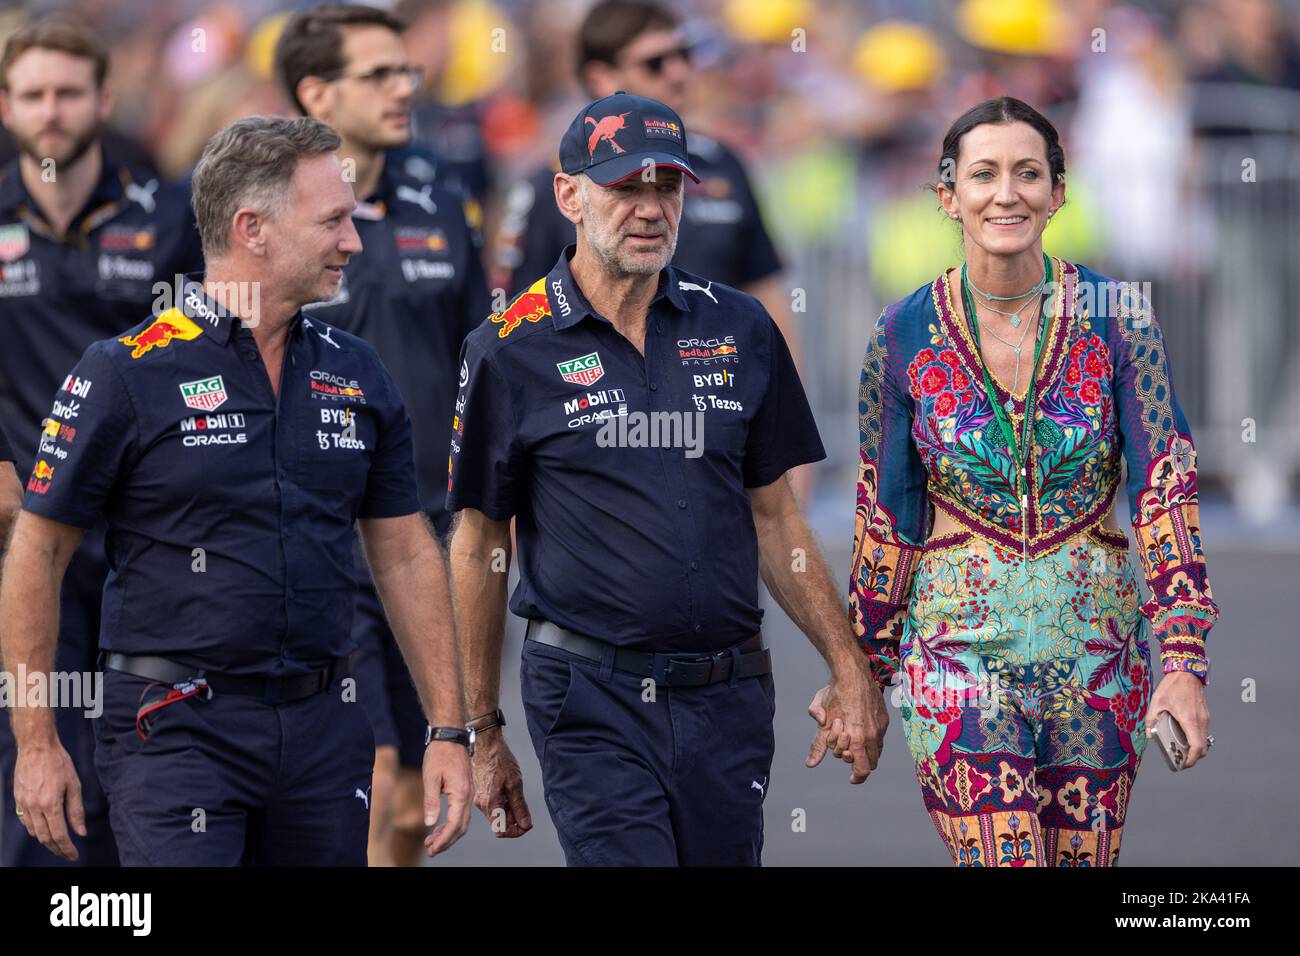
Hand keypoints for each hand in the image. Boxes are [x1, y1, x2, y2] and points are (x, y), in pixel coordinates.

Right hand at [13, 740, 84, 860]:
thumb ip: (76, 810)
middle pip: (45, 837)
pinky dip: (34, 829)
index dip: (67, 848)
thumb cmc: (58, 762)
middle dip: (56, 849)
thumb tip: (81, 831)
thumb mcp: (74, 784)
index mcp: (50, 804)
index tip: (74, 855)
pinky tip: (43, 828)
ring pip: (33, 832)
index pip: (59, 835)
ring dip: (45, 840)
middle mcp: (34, 807)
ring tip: (58, 843)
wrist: (36, 747)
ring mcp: (24, 804)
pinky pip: (25, 821)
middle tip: (66, 853)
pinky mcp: (18, 799)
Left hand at [421, 739, 471, 856]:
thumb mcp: (430, 777)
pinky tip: (438, 826)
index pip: (455, 825)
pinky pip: (461, 813)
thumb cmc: (439, 754)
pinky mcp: (465, 790)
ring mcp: (469, 793)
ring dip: (448, 834)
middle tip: (431, 850)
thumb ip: (431, 801)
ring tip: (431, 841)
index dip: (444, 840)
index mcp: (461, 794)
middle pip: (461, 827)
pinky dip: (451, 824)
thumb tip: (430, 824)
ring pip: (462, 821)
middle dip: (447, 841)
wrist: (451, 736)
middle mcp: (469, 796)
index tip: (432, 850)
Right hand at [470, 731, 531, 837]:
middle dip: (515, 820)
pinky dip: (504, 803)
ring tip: (518, 796)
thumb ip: (520, 806)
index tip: (526, 824)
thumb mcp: (515, 783)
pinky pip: (494, 804)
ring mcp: (481, 798)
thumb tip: (525, 824)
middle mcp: (482, 804)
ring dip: (510, 811)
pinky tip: (511, 791)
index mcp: (489, 804)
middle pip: (500, 823)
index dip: (516, 831)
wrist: (486, 743)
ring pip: (498, 814)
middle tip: (526, 811)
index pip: (501, 831)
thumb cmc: (499, 759)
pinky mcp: (482, 792)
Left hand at [806, 659, 888, 783]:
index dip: (857, 777)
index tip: (852, 778)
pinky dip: (871, 740)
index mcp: (858, 738)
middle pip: (871, 763)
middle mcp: (873, 735)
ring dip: (865, 752)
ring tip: (852, 741)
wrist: (853, 672)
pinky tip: (859, 730)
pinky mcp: (884, 719)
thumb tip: (810, 764)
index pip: (863, 769)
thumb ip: (818, 744)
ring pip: (877, 751)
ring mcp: (880, 727)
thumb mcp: (822, 721)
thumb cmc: (835, 694)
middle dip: (858, 762)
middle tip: (846, 752)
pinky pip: (880, 737)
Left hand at [1146, 670, 1210, 769]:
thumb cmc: (1172, 686)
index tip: (1183, 764)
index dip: (1191, 759)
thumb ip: (1152, 720)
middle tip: (1179, 759)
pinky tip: (1182, 736)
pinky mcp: (1205, 714)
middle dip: (1192, 757)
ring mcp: (1205, 718)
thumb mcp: (1157, 702)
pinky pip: (1203, 732)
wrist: (1186, 671)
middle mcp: (1201, 721)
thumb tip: (1149, 735)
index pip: (1197, 747)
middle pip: (1203, 747)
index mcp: (1190, 720)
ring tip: (1179, 748)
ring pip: (1204, 740)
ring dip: (1194, 747)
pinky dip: (1195, 738)